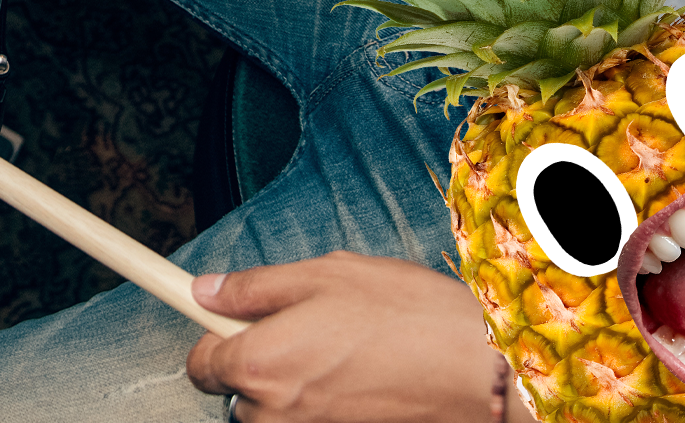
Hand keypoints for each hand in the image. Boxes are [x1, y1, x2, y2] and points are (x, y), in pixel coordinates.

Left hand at [186, 251, 519, 422]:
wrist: (484, 372)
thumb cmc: (409, 318)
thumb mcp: (323, 276)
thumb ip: (253, 288)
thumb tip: (206, 290)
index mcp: (258, 365)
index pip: (200, 367)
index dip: (213, 340)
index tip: (229, 324)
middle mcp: (276, 414)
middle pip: (241, 395)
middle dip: (263, 364)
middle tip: (309, 328)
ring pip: (280, 412)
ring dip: (298, 386)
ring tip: (346, 350)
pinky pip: (316, 421)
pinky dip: (331, 401)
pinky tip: (365, 376)